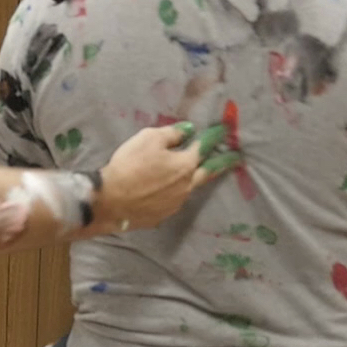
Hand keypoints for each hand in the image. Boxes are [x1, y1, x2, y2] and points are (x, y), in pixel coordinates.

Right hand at [94, 124, 225, 231]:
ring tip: (194, 173)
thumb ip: (172, 134)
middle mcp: (187, 186)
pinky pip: (172, 200)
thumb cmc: (130, 165)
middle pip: (209, 172)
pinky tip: (165, 191)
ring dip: (194, 179)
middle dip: (223, 163)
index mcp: (185, 165)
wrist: (111, 201)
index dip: (215, 136)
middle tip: (235, 159)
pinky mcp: (162, 216)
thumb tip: (189, 131)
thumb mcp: (148, 139)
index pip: (205, 147)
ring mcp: (176, 204)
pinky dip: (173, 193)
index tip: (226, 130)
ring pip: (189, 188)